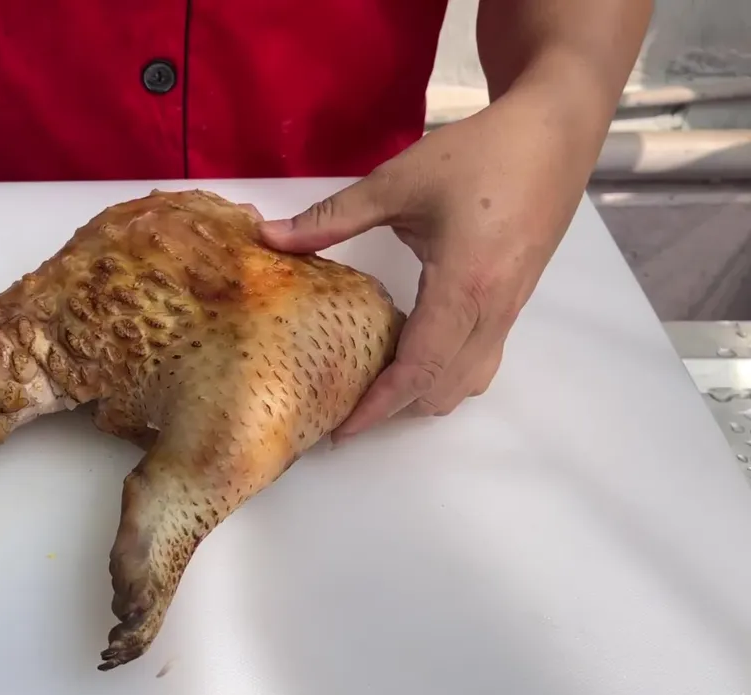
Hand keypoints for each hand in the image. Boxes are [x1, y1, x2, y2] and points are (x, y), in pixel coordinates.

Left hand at [258, 92, 589, 440]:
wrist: (555, 134)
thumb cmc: (479, 155)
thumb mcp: (397, 183)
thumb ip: (331, 218)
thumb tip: (270, 237)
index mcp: (464, 286)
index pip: (419, 367)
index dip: (379, 405)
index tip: (342, 430)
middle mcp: (493, 311)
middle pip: (443, 389)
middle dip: (395, 409)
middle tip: (344, 407)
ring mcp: (510, 311)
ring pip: (469, 381)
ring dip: (423, 394)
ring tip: (375, 386)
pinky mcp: (516, 302)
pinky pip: (482, 360)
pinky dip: (446, 373)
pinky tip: (414, 353)